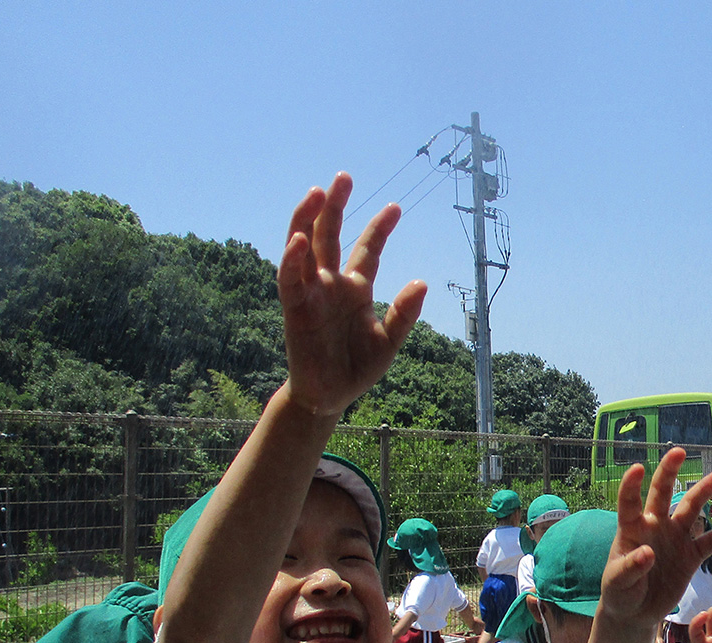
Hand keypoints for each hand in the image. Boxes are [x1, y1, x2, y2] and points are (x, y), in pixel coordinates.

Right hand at [277, 172, 427, 417]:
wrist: (329, 397)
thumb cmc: (357, 367)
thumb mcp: (389, 341)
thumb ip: (404, 312)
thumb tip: (421, 282)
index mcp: (355, 288)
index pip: (367, 249)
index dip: (379, 227)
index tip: (395, 207)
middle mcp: (331, 283)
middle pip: (330, 234)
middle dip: (335, 205)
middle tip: (343, 177)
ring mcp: (311, 293)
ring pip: (305, 247)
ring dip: (308, 218)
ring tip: (317, 192)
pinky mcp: (294, 308)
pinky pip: (290, 279)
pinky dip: (293, 259)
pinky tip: (300, 240)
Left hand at [599, 449, 711, 629]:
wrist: (636, 611)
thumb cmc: (620, 592)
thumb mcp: (617, 583)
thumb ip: (630, 568)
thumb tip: (648, 553)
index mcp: (631, 529)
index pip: (629, 502)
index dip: (632, 485)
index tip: (638, 468)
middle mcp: (655, 526)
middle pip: (663, 493)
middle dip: (670, 472)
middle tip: (679, 451)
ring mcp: (674, 538)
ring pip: (691, 509)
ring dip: (704, 492)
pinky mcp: (690, 556)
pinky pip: (709, 542)